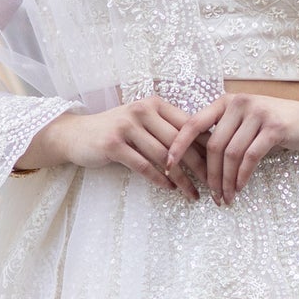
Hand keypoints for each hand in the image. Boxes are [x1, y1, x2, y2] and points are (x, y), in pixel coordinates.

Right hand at [50, 96, 205, 195]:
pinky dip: (159, 179)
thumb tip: (206, 150)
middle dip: (200, 166)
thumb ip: (168, 132)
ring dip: (182, 178)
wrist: (77, 135)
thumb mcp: (144, 125)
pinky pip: (143, 165)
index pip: (189, 125)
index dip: (207, 147)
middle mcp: (142, 110)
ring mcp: (127, 126)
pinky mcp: (114, 144)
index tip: (221, 166)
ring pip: (164, 156)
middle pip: (180, 141)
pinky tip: (170, 189)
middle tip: (214, 185)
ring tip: (194, 194)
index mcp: (155, 104)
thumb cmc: (116, 133)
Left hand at [163, 91, 298, 205]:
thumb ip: (223, 133)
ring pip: (231, 153)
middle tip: (211, 195)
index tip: (167, 165)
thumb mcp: (244, 123)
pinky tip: (240, 188)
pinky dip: (242, 176)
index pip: (193, 123)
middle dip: (210, 174)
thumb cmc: (273, 125)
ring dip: (226, 180)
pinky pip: (250, 157)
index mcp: (226, 102)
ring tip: (225, 198)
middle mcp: (239, 103)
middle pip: (214, 145)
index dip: (178, 145)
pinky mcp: (274, 127)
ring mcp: (258, 113)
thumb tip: (194, 161)